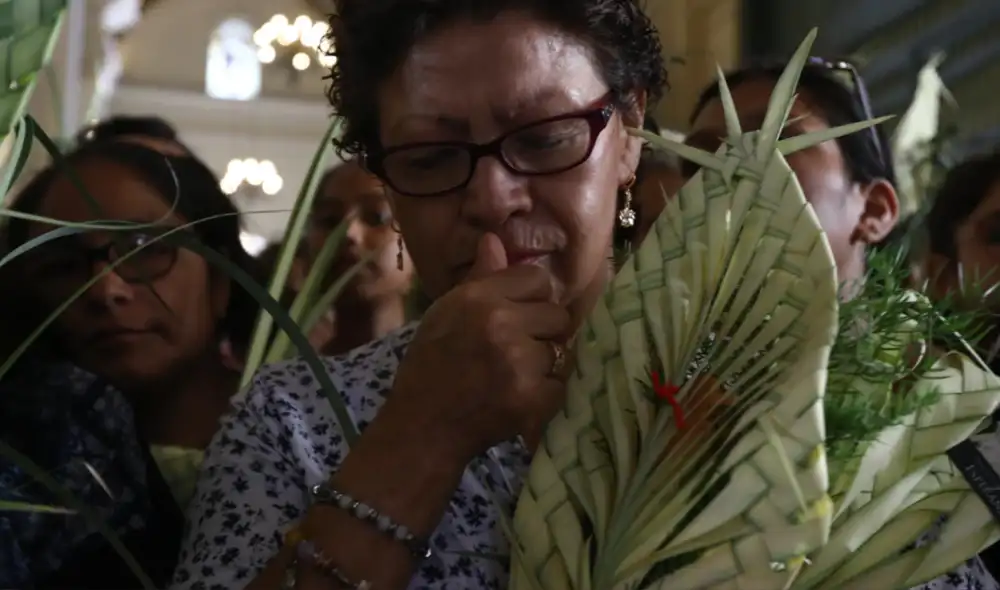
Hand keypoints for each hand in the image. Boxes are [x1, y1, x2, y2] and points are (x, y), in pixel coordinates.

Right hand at [389, 232, 572, 459]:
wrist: (424, 426)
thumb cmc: (430, 366)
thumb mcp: (445, 313)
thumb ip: (479, 278)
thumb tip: (496, 240)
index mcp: (478, 298)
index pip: (536, 279)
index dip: (530, 298)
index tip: (517, 316)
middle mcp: (502, 324)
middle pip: (556, 313)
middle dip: (542, 331)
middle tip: (516, 350)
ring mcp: (520, 362)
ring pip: (559, 349)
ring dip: (543, 363)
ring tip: (513, 375)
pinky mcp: (533, 398)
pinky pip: (560, 383)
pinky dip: (545, 392)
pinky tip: (519, 396)